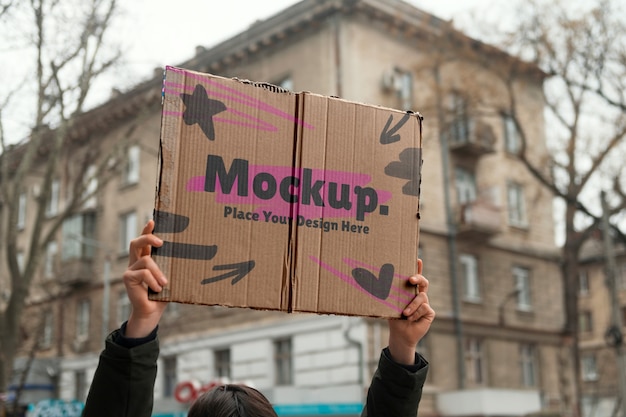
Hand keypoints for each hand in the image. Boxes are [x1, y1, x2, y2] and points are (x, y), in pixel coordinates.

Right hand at [122, 220, 167, 337]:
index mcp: (145, 260)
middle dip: (147, 237)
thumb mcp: (169, 278)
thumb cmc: (162, 295)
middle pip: (136, 243)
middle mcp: (135, 262)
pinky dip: (153, 281)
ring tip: (165, 283)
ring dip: (158, 272)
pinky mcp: (128, 278)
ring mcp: (130, 270)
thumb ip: (172, 268)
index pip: (144, 241)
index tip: (153, 220)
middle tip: (161, 242)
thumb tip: (192, 256)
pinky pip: (143, 273)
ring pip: (145, 260)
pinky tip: (158, 289)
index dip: (147, 230)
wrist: (152, 313)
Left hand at [387, 259, 434, 364]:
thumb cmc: (394, 318)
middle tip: (411, 279)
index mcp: (410, 292)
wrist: (400, 335)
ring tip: (405, 314)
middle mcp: (419, 295)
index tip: (417, 259)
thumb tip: (371, 284)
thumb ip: (387, 296)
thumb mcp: (390, 306)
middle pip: (423, 282)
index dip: (418, 268)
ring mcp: (425, 303)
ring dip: (412, 305)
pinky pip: (424, 308)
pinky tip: (410, 319)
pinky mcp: (429, 313)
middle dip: (418, 277)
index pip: (415, 277)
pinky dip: (415, 314)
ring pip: (422, 297)